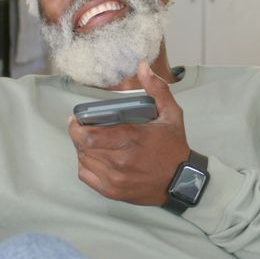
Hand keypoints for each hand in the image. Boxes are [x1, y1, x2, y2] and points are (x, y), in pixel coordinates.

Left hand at [68, 61, 190, 205]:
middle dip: (77, 136)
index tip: (76, 119)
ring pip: (84, 161)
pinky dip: (84, 165)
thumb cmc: (174, 147)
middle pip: (84, 147)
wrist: (182, 181)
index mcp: (131, 139)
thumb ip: (157, 89)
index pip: (90, 135)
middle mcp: (120, 160)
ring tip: (88, 142)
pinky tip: (92, 158)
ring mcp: (115, 178)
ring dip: (82, 149)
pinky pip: (86, 176)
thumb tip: (143, 67)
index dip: (76, 126)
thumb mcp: (171, 114)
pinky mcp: (113, 191)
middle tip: (80, 128)